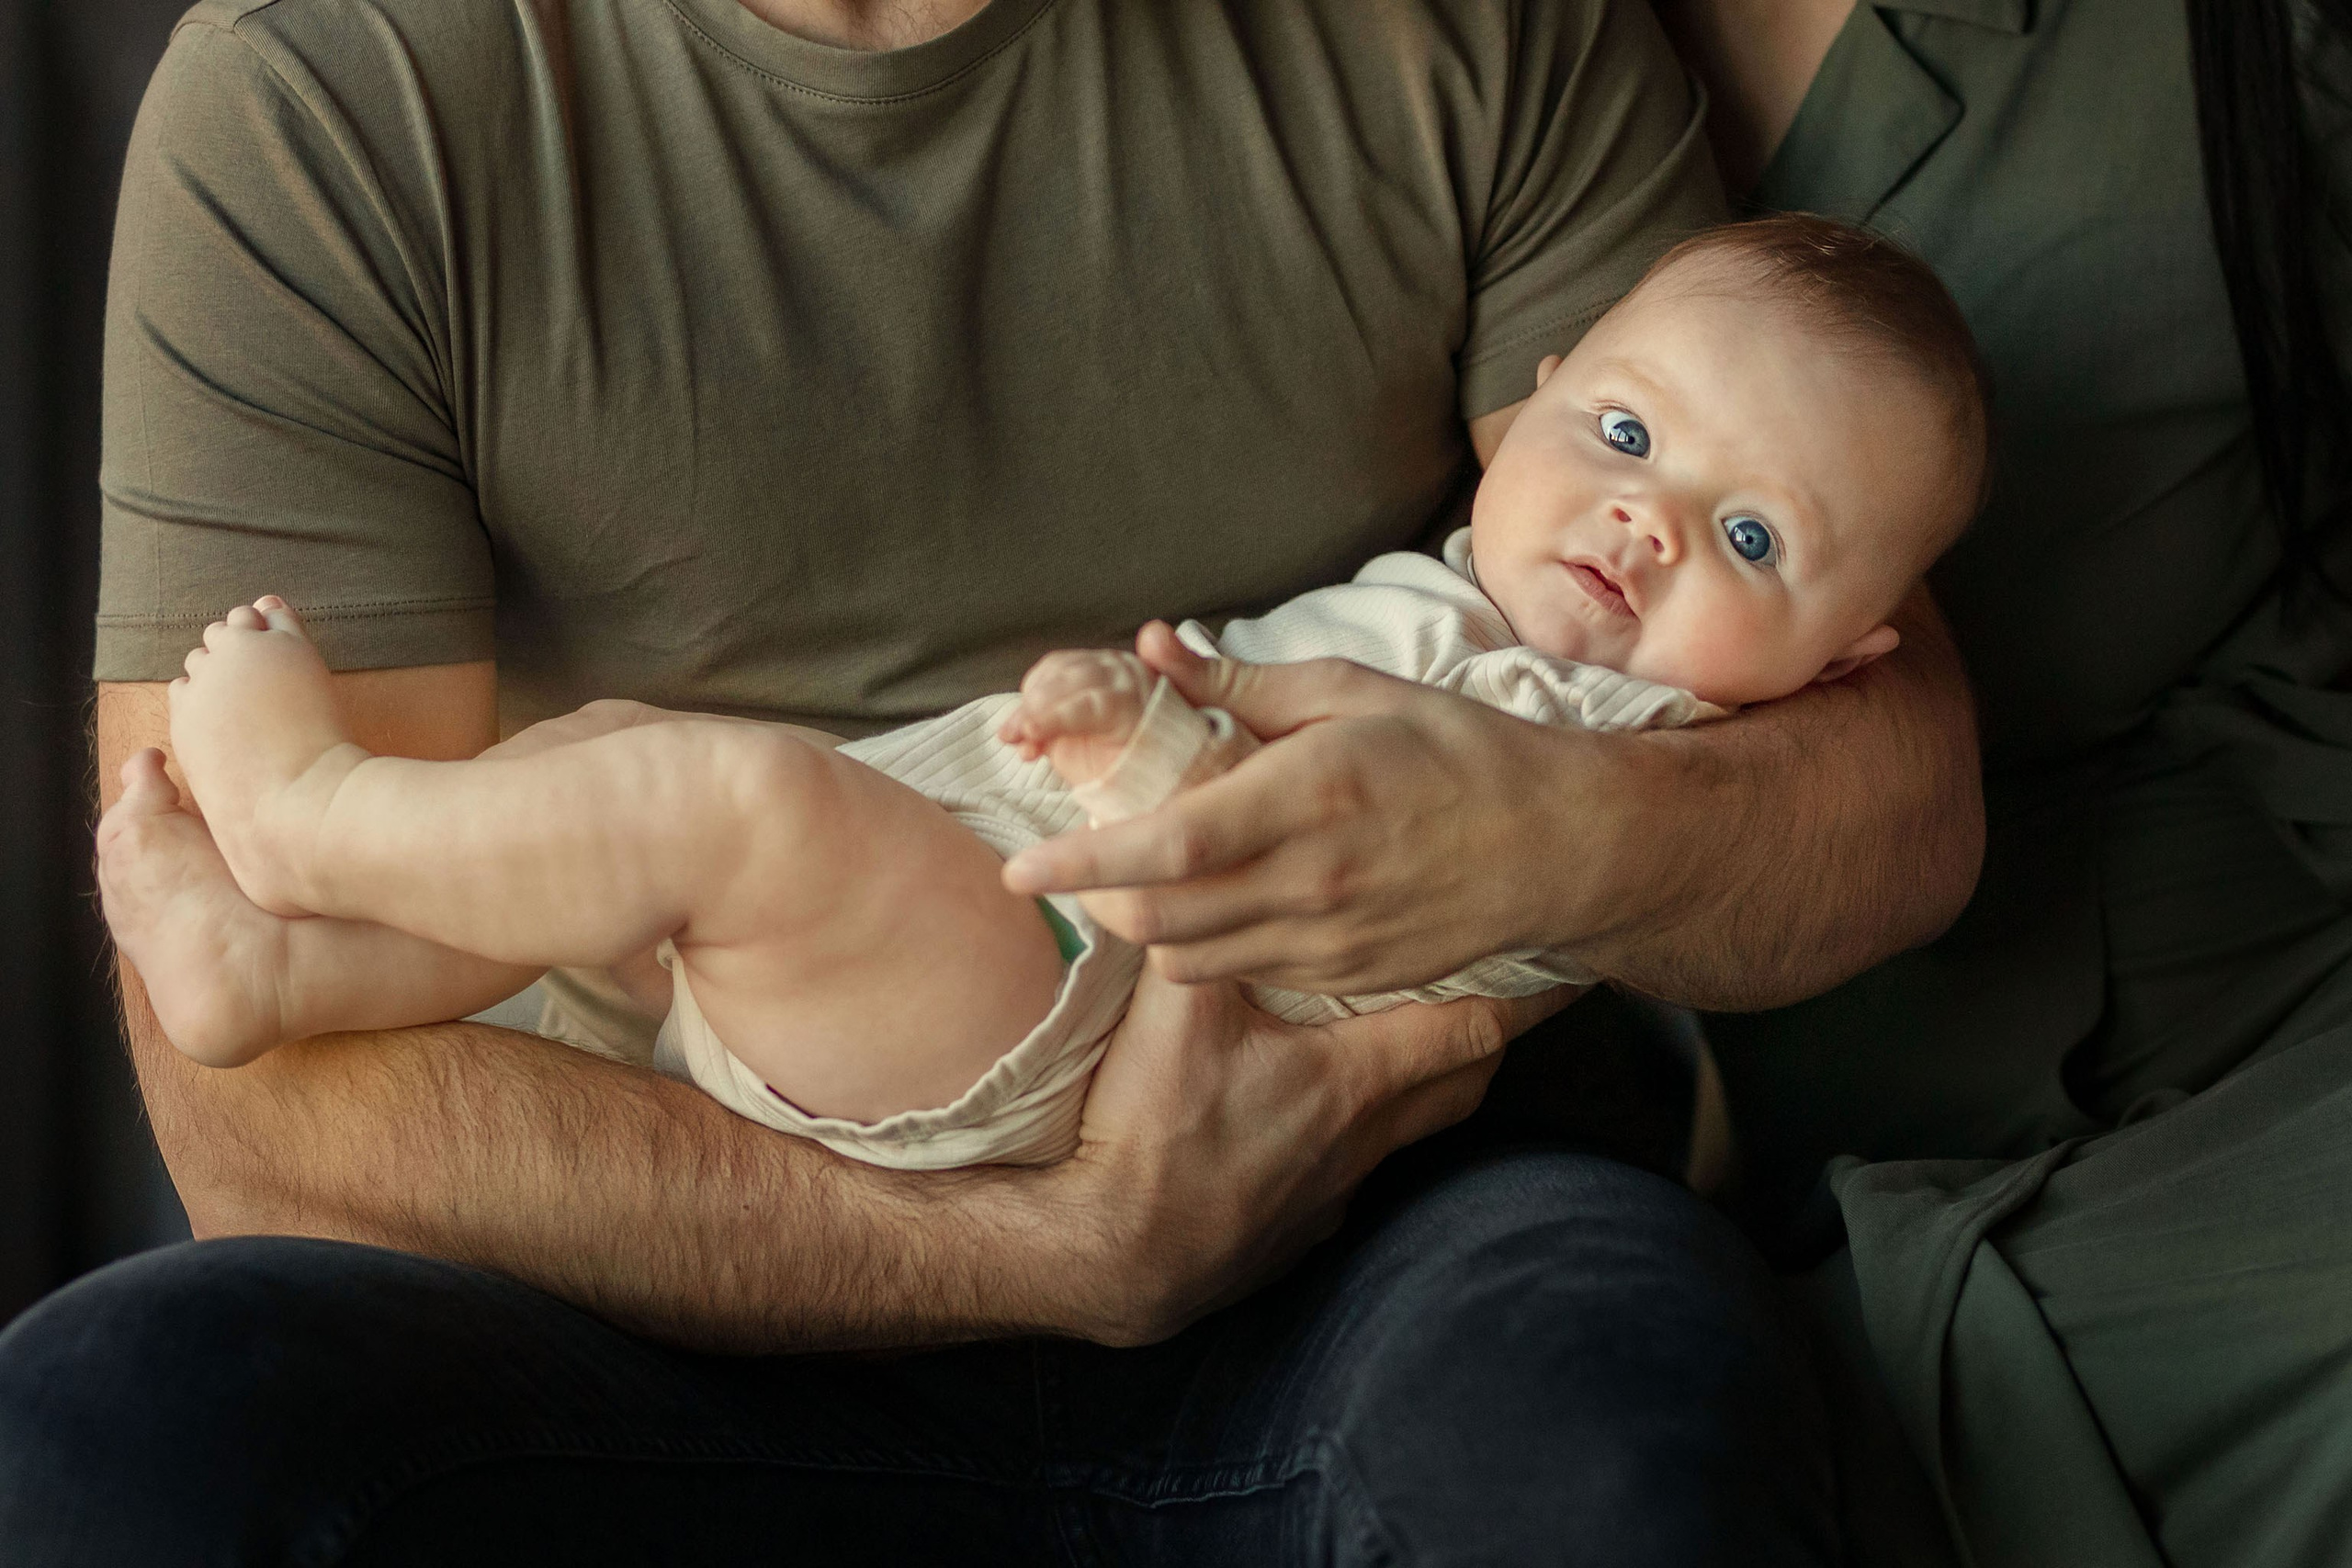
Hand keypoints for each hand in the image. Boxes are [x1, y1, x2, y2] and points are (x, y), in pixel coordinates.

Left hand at [1003, 622, 1593, 993]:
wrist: (1563, 847)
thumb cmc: (1460, 754)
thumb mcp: (1355, 694)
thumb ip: (1242, 686)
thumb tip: (1156, 649)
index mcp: (1308, 793)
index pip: (1165, 844)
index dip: (1081, 861)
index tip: (1023, 867)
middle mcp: (1312, 879)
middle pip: (1158, 917)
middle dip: (1099, 897)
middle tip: (1080, 863)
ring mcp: (1329, 940)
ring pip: (1189, 958)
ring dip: (1148, 925)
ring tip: (1147, 881)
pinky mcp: (1347, 977)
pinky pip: (1242, 974)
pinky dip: (1206, 949)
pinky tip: (1222, 906)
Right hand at [1024, 971, 1561, 1344]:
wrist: (1109, 1258)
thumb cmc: (1150, 1135)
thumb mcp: (1175, 1016)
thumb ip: (1202, 930)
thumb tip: (1202, 854)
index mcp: (1353, 1081)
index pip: (1476, 1026)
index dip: (1530, 991)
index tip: (1570, 957)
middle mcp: (1362, 1140)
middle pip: (1463, 1081)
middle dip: (1494, 1031)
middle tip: (1507, 983)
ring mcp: (1333, 1192)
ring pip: (1413, 1130)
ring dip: (1428, 1082)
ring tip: (1420, 1033)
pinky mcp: (1296, 1229)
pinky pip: (1356, 1171)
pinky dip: (1361, 1132)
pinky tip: (1323, 1110)